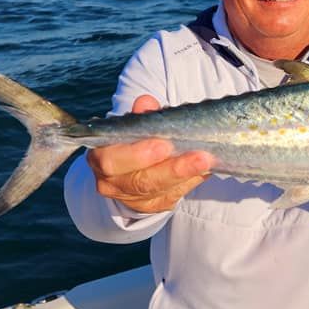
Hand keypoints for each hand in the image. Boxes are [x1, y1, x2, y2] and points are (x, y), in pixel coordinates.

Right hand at [86, 95, 214, 212]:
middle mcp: (112, 183)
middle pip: (142, 181)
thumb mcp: (133, 125)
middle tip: (199, 156)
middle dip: (173, 169)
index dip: (137, 154)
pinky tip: (206, 170)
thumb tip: (146, 103)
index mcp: (101, 158)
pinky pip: (174, 195)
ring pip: (161, 191)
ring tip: (208, 161)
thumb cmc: (132, 140)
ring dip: (187, 175)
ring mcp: (133, 199)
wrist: (130, 166)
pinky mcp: (154, 206)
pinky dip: (191, 181)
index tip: (163, 145)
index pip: (112, 161)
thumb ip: (140, 115)